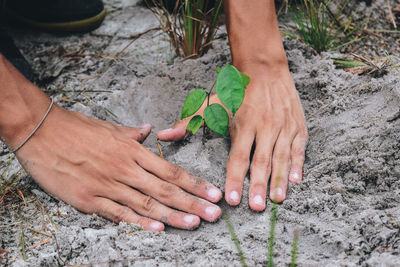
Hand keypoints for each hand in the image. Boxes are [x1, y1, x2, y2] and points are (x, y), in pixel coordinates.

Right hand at [15, 105, 221, 230]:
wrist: (41, 131)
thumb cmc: (76, 127)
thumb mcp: (109, 127)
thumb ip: (132, 133)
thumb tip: (148, 131)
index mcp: (132, 150)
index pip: (171, 170)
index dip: (194, 183)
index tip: (213, 192)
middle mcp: (125, 168)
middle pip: (166, 189)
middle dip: (193, 203)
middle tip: (215, 214)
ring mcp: (108, 184)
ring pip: (147, 203)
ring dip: (173, 215)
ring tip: (195, 224)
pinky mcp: (90, 198)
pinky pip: (119, 213)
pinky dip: (139, 222)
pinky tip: (157, 228)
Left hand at [157, 64, 307, 210]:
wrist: (265, 69)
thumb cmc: (236, 91)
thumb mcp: (212, 103)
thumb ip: (190, 121)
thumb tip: (163, 135)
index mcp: (244, 124)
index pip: (238, 157)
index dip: (235, 179)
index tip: (232, 199)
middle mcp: (265, 127)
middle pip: (261, 161)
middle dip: (259, 186)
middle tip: (257, 207)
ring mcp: (284, 127)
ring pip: (282, 157)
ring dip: (280, 180)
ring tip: (277, 200)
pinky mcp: (297, 126)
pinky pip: (299, 148)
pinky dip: (298, 164)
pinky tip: (296, 180)